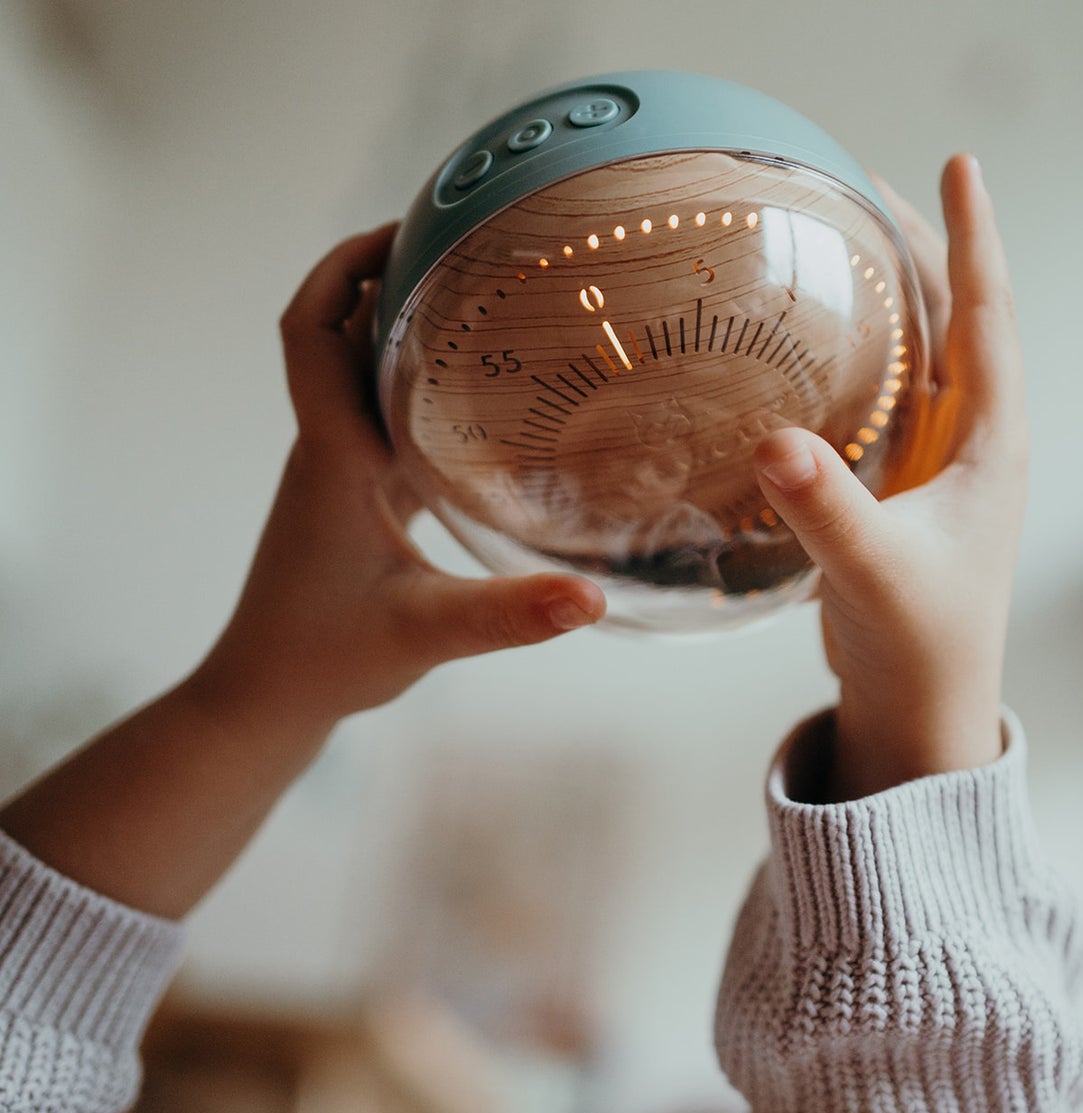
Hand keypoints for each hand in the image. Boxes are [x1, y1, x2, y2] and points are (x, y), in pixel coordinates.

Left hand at [191, 224, 606, 734]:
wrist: (268, 697)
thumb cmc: (325, 658)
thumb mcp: (426, 634)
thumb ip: (509, 615)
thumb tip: (593, 599)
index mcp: (333, 456)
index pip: (310, 329)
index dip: (344, 265)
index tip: (406, 225)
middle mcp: (331, 450)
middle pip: (344, 331)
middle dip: (393, 275)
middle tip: (470, 245)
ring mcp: (341, 473)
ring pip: (366, 374)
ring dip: (406, 328)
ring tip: (486, 302)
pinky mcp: (359, 500)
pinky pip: (388, 418)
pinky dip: (424, 390)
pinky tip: (483, 402)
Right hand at [752, 156, 1026, 799]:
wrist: (920, 710)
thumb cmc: (919, 646)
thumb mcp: (874, 574)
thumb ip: (828, 511)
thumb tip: (773, 443)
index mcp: (990, 446)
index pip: (987, 317)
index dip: (971, 238)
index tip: (957, 165)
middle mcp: (973, 445)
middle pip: (958, 321)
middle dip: (926, 248)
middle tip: (875, 185)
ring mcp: (939, 469)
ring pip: (925, 359)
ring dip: (897, 298)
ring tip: (851, 243)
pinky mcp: (903, 495)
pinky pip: (890, 402)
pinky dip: (866, 360)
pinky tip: (826, 349)